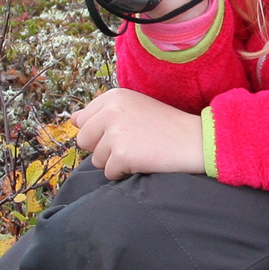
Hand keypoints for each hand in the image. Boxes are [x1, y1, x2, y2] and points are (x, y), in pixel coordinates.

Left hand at [70, 87, 202, 178]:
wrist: (196, 141)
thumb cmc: (167, 126)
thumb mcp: (135, 107)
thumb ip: (104, 112)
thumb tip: (72, 120)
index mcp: (113, 96)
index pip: (82, 120)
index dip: (100, 132)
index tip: (123, 131)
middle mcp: (110, 110)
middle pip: (84, 140)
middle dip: (103, 148)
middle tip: (132, 144)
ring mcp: (115, 132)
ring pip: (96, 159)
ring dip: (115, 162)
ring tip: (141, 151)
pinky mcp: (121, 154)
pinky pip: (109, 173)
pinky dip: (125, 173)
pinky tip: (144, 162)